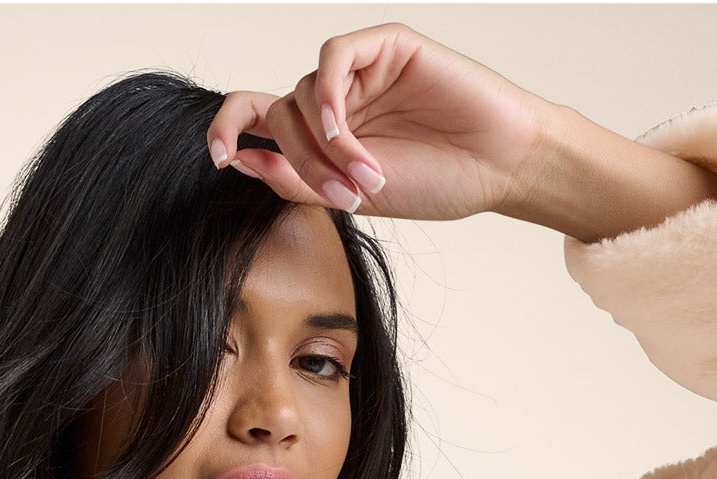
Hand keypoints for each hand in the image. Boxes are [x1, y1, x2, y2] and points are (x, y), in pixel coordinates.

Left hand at [206, 22, 554, 222]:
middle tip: (345, 194)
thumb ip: (296, 178)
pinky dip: (330, 94)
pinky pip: (334, 57)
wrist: (498, 167)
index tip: (218, 157)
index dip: (229, 128)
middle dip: (301, 160)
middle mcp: (336, 99)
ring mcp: (359, 71)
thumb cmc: (438, 182)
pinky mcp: (386, 46)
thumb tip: (239, 158)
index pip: (259, 118)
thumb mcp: (353, 195)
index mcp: (324, 135)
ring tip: (366, 177)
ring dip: (326, 144)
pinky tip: (344, 127)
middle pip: (281, 114)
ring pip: (304, 92)